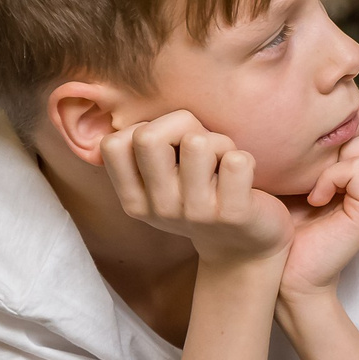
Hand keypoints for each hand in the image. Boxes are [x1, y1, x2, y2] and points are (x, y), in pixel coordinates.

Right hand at [100, 111, 290, 270]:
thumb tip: (138, 112)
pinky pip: (236, 161)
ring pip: (196, 142)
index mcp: (134, 200)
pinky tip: (243, 179)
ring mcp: (195, 213)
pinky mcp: (233, 214)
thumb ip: (146, 150)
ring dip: (218, 142)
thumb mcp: (162, 182)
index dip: (146, 129)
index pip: (114, 143)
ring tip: (222, 164)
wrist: (244, 248)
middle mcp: (159, 209)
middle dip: (181, 126)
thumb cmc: (201, 195)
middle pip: (148, 137)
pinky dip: (244, 158)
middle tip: (201, 149)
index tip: (169, 147)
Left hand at [281, 101, 358, 301]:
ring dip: (347, 151)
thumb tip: (316, 100)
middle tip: (324, 157)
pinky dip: (332, 177)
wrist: (284, 268)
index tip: (327, 138)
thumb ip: (319, 140)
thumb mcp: (301, 166)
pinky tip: (315, 197)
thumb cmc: (285, 216)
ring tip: (321, 179)